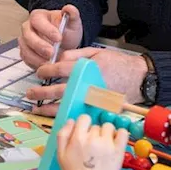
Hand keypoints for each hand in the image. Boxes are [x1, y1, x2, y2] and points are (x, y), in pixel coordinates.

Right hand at [19, 6, 82, 69]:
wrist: (65, 43)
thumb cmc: (66, 31)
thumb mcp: (73, 22)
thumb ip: (73, 14)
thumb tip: (69, 8)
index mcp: (38, 16)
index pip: (37, 21)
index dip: (47, 30)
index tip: (59, 38)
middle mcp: (28, 28)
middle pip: (28, 36)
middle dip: (39, 45)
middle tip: (52, 53)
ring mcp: (25, 41)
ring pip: (25, 49)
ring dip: (37, 57)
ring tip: (50, 62)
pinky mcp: (26, 53)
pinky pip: (26, 59)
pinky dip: (35, 63)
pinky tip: (45, 66)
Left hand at [25, 47, 146, 115]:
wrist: (140, 78)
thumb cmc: (119, 64)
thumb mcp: (97, 52)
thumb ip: (76, 54)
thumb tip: (59, 58)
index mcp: (87, 69)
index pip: (60, 69)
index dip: (46, 70)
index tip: (39, 72)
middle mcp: (87, 86)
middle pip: (59, 90)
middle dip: (42, 92)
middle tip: (30, 93)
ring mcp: (92, 100)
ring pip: (66, 106)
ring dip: (48, 108)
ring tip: (36, 108)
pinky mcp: (98, 109)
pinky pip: (78, 114)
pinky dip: (65, 116)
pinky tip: (54, 117)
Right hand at [56, 114, 128, 169]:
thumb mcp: (60, 155)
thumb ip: (62, 135)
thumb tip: (71, 121)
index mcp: (78, 138)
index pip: (84, 118)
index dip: (84, 125)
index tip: (85, 134)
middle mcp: (93, 138)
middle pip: (96, 125)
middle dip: (94, 134)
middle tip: (93, 147)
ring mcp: (107, 143)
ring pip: (109, 127)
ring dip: (107, 134)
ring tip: (104, 146)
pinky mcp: (119, 150)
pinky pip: (123, 132)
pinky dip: (120, 134)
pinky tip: (116, 142)